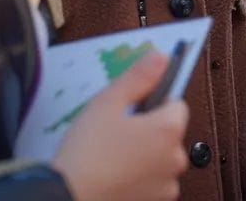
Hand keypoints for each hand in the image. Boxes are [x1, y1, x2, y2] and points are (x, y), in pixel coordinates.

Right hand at [52, 53, 190, 200]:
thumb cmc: (86, 154)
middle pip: (169, 132)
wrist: (68, 197)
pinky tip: (116, 173)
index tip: (132, 106)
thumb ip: (139, 77)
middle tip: (117, 130)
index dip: (153, 101)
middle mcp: (175, 158)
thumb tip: (161, 58)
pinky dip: (140, 177)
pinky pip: (153, 181)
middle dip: (148, 128)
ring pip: (160, 157)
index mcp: (169, 130)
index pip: (176, 102)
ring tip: (113, 154)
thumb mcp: (108, 103)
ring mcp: (166, 184)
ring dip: (145, 154)